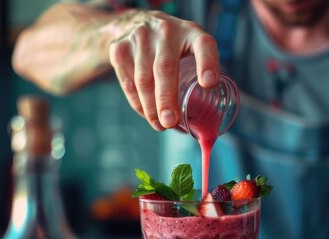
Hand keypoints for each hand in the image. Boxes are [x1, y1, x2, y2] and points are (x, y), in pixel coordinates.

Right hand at [109, 10, 219, 130]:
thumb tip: (202, 124)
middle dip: (166, 99)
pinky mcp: (120, 49)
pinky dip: (138, 103)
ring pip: (143, 79)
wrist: (135, 22)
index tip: (208, 84)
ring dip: (151, 107)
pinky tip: (147, 114)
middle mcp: (165, 31)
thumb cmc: (173, 45)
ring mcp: (140, 38)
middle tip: (170, 122)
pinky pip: (129, 83)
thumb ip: (199, 75)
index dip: (207, 63)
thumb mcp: (190, 48)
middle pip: (164, 67)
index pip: (203, 45)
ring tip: (159, 125)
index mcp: (191, 32)